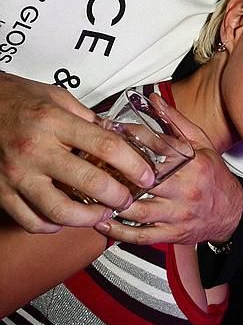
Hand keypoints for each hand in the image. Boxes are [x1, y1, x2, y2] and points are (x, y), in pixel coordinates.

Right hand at [0, 74, 155, 231]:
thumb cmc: (17, 99)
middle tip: (127, 199)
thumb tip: (115, 138)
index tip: (146, 176)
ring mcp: (17, 174)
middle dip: (118, 197)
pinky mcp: (2, 191)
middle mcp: (35, 149)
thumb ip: (87, 120)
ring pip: (61, 211)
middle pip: (89, 182)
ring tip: (101, 213)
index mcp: (54, 122)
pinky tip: (63, 219)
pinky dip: (52, 226)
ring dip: (89, 218)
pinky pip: (31, 220)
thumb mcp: (57, 98)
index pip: (106, 147)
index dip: (133, 165)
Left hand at [95, 100, 242, 245]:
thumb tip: (154, 100)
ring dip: (112, 205)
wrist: (233, 213)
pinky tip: (103, 223)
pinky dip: (119, 232)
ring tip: (91, 196)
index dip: (130, 144)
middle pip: (144, 183)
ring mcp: (177, 214)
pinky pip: (141, 235)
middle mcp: (185, 191)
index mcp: (192, 167)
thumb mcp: (202, 143)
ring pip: (138, 211)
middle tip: (92, 167)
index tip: (109, 138)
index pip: (156, 152)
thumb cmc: (214, 177)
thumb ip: (177, 121)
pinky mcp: (171, 234)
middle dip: (116, 175)